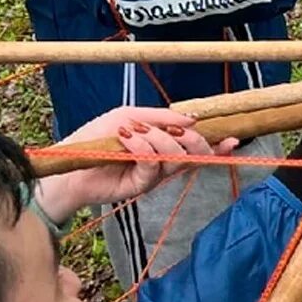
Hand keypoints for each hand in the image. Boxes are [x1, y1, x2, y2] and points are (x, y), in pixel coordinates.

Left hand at [35, 106, 238, 220]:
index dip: (216, 143)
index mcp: (164, 142)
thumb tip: (194, 120)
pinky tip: (128, 139)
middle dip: (192, 140)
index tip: (233, 139)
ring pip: (175, 157)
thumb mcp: (128, 116)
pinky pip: (154, 165)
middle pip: (194, 152)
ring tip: (134, 133)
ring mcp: (154, 174)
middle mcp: (163, 159)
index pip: (196, 144)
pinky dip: (143, 148)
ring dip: (159, 140)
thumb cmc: (95, 137)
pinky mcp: (141, 185)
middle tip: (179, 131)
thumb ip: (161, 117)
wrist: (69, 161)